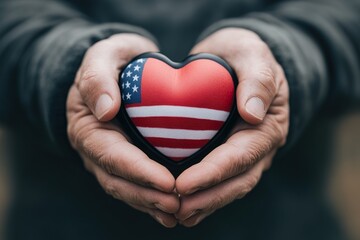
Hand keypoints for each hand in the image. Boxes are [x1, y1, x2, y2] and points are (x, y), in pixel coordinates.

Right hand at [66, 33, 178, 227]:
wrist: (119, 66)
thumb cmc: (114, 59)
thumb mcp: (103, 55)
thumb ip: (99, 77)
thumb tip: (105, 111)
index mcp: (87, 126)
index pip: (112, 156)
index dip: (139, 172)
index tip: (167, 182)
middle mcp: (95, 148)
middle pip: (118, 180)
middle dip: (147, 195)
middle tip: (177, 205)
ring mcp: (108, 157)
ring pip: (126, 188)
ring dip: (150, 203)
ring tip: (177, 213)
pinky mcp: (123, 159)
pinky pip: (135, 183)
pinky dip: (151, 198)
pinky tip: (170, 208)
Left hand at [175, 28, 288, 226]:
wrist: (238, 60)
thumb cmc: (243, 54)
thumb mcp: (252, 54)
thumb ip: (258, 78)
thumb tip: (253, 113)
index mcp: (267, 125)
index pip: (240, 156)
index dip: (213, 173)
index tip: (183, 185)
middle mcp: (259, 146)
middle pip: (237, 180)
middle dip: (207, 197)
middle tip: (177, 209)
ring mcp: (246, 153)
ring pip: (229, 186)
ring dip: (204, 203)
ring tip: (176, 214)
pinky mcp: (230, 153)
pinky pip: (219, 179)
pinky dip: (203, 194)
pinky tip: (181, 204)